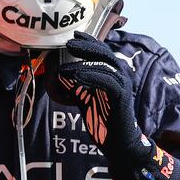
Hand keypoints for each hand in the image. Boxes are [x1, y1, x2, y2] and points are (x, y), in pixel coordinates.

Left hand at [56, 31, 149, 162]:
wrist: (119, 143)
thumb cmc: (103, 119)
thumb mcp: (84, 99)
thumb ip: (74, 86)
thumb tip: (56, 76)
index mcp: (113, 74)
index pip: (102, 52)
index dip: (89, 42)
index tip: (74, 35)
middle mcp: (120, 76)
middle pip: (104, 54)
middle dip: (86, 47)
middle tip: (69, 44)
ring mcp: (122, 85)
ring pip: (105, 66)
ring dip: (84, 63)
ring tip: (65, 66)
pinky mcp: (121, 96)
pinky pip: (107, 81)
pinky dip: (92, 76)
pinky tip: (77, 75)